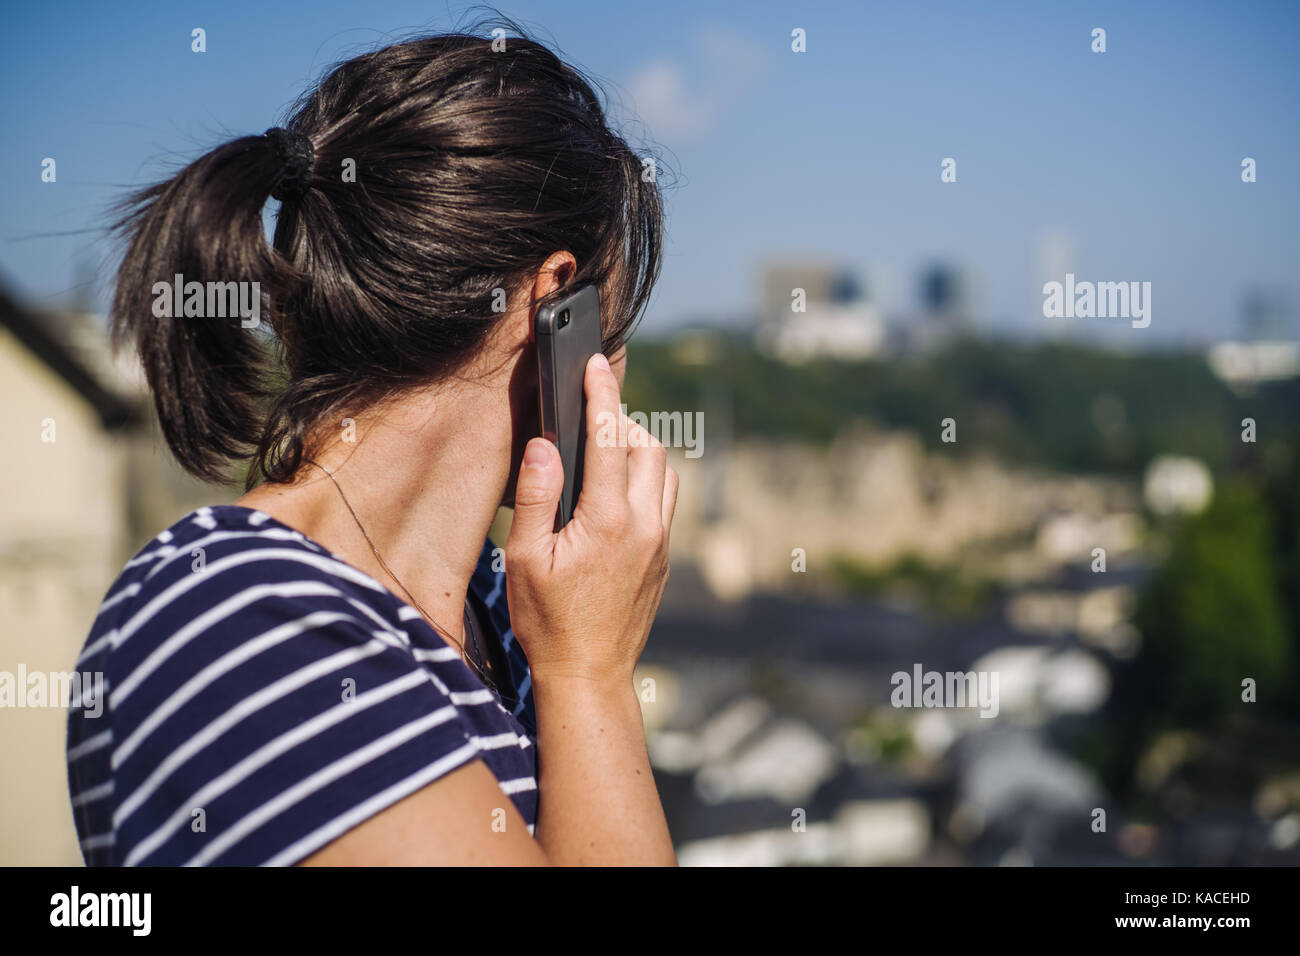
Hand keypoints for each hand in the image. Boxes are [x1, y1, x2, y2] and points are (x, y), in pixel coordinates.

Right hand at [505, 353, 677, 684]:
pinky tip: (616, 493)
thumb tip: (545, 445)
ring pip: (664, 472)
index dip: (601, 394)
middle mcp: (645, 525)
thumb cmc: (548, 620)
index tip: (594, 364)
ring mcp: (661, 542)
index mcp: (607, 520)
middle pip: (648, 446)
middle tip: (590, 421)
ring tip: (603, 454)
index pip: (610, 438)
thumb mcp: (524, 559)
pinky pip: (665, 500)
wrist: (589, 673)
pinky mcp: (665, 557)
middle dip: (622, 422)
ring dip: (639, 451)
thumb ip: (536, 497)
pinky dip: (647, 480)